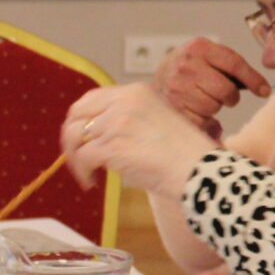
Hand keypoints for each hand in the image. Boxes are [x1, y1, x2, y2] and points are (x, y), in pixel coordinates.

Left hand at [63, 82, 215, 200]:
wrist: (202, 170)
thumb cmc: (187, 155)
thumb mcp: (159, 121)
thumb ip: (131, 119)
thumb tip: (99, 134)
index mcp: (137, 92)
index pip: (92, 98)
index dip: (82, 120)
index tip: (84, 138)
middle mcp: (125, 101)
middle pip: (77, 114)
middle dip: (72, 137)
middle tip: (78, 157)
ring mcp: (117, 122)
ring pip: (75, 136)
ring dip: (75, 157)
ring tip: (87, 173)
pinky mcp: (112, 145)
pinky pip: (81, 157)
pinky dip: (82, 172)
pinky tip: (92, 182)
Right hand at [156, 37, 267, 139]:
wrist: (155, 82)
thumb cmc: (189, 69)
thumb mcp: (206, 56)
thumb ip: (230, 66)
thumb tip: (262, 89)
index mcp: (199, 48)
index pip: (235, 63)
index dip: (254, 79)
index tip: (264, 91)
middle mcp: (187, 65)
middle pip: (227, 90)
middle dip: (231, 97)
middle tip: (224, 95)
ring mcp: (178, 87)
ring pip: (214, 107)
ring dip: (215, 107)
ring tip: (204, 99)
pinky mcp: (173, 108)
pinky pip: (201, 120)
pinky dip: (203, 119)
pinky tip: (195, 109)